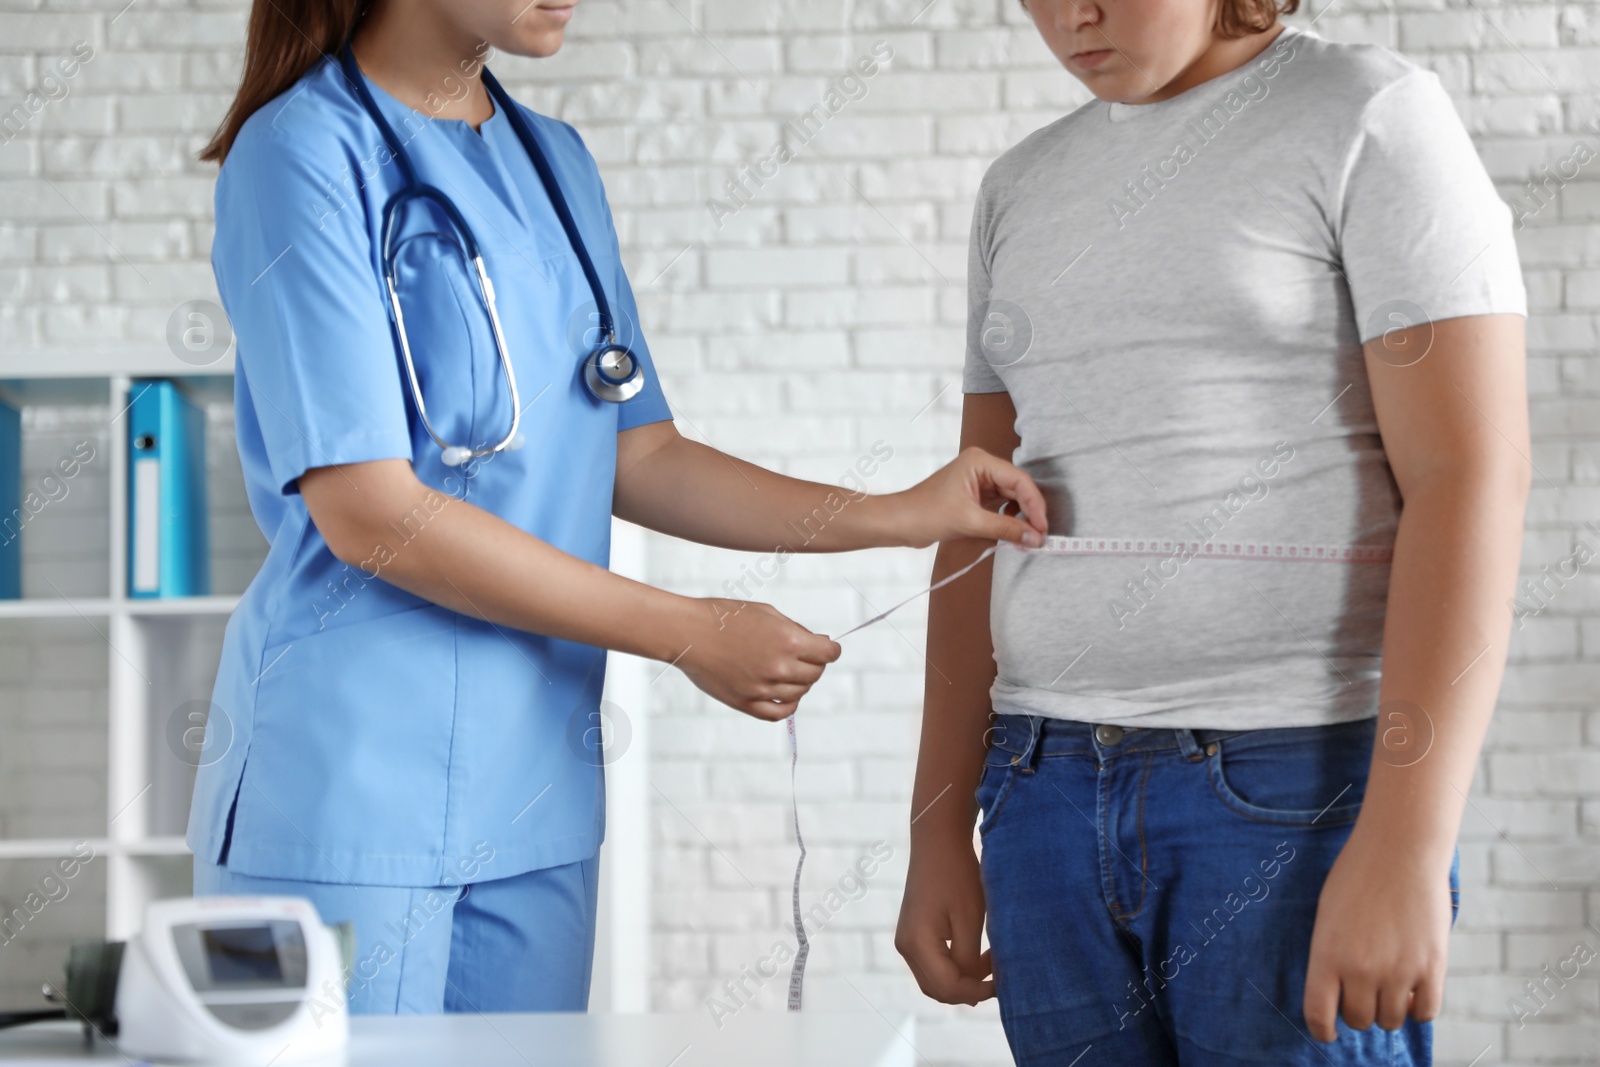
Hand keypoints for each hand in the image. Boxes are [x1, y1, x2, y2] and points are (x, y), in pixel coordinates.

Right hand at [676, 598, 840, 720]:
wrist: (688, 633)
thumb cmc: (725, 617)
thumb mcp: (767, 613)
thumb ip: (797, 631)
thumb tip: (821, 644)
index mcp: (788, 641)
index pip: (829, 653)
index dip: (830, 649)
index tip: (826, 648)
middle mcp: (779, 667)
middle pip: (815, 673)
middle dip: (813, 663)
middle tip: (800, 655)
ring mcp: (763, 688)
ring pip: (800, 692)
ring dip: (799, 681)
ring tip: (783, 668)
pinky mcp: (746, 703)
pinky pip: (780, 712)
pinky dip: (788, 705)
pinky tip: (784, 694)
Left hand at [893, 446, 1046, 548]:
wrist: (900, 523)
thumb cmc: (926, 514)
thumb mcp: (970, 522)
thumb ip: (1006, 528)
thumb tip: (1036, 538)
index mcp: (980, 462)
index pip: (1019, 480)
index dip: (1035, 504)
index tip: (1043, 528)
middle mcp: (982, 466)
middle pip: (1018, 488)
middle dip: (1031, 512)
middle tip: (1040, 536)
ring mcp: (980, 480)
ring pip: (1012, 497)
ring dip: (1022, 517)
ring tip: (1029, 537)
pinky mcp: (976, 495)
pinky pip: (1002, 505)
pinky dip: (1010, 519)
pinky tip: (1014, 532)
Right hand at [894, 831, 994, 1004]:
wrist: (938, 841)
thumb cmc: (957, 875)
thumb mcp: (970, 920)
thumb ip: (969, 959)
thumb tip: (973, 989)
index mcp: (917, 944)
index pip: (948, 988)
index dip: (977, 992)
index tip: (1002, 983)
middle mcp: (905, 946)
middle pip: (938, 990)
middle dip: (970, 990)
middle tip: (999, 977)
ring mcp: (906, 940)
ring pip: (935, 980)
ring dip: (963, 980)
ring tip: (991, 963)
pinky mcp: (913, 933)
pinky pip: (933, 964)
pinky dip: (956, 967)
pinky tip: (978, 952)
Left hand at [1304, 824, 1452, 1040]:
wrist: (1399, 850)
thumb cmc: (1357, 877)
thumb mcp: (1328, 916)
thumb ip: (1331, 956)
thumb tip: (1338, 993)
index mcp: (1327, 955)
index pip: (1319, 1014)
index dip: (1323, 1030)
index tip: (1328, 1032)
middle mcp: (1361, 969)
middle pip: (1359, 1020)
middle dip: (1358, 1012)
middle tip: (1363, 994)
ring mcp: (1398, 971)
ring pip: (1392, 1020)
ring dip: (1389, 1010)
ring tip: (1389, 987)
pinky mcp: (1432, 967)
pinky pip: (1426, 1012)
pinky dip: (1418, 1008)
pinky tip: (1413, 992)